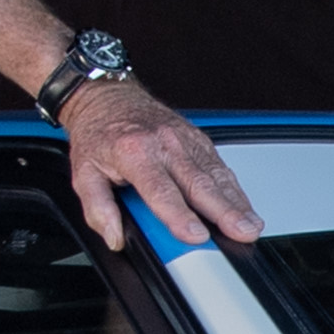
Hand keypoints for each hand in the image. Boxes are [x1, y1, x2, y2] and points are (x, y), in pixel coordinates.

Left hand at [63, 82, 261, 254]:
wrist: (107, 97)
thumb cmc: (100, 133)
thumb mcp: (83, 172)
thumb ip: (97, 207)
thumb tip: (114, 236)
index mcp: (134, 152)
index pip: (161, 190)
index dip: (180, 215)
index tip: (196, 235)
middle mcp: (165, 144)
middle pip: (200, 183)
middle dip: (224, 211)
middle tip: (241, 232)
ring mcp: (185, 139)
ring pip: (216, 175)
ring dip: (237, 203)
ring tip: (251, 226)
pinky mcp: (198, 139)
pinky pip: (220, 166)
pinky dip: (234, 189)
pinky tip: (244, 207)